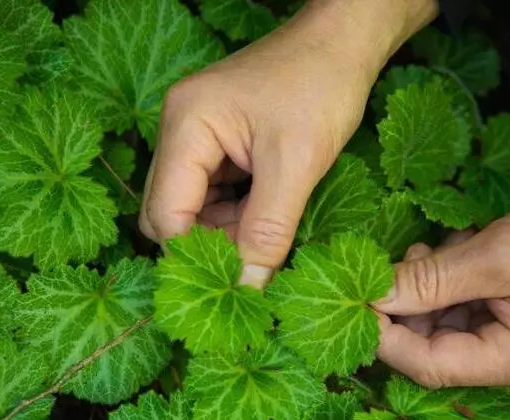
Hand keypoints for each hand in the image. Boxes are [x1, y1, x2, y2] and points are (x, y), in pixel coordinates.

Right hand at [139, 0, 437, 287]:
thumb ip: (268, 230)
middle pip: (169, 212)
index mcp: (186, 126)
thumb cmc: (321, 86)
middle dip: (207, 246)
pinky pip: (212, 195)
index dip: (194, 255)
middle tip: (249, 269)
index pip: (166, 212)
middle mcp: (179, 130)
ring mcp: (196, 136)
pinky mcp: (217, 143)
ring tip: (266, 244)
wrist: (343, 42)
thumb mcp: (297, 164)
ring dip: (224, 234)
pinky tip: (266, 223)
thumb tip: (249, 288)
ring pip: (192, 208)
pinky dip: (235, 216)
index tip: (232, 286)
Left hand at [373, 185, 509, 388]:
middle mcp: (508, 360)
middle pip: (429, 344)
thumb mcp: (498, 255)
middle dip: (405, 302)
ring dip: (426, 283)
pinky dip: (446, 276)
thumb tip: (371, 295)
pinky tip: (453, 248)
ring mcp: (508, 338)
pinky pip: (458, 303)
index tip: (355, 299)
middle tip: (395, 263)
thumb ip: (431, 279)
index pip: (427, 365)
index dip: (383, 335)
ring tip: (434, 248)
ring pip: (439, 320)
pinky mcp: (506, 314)